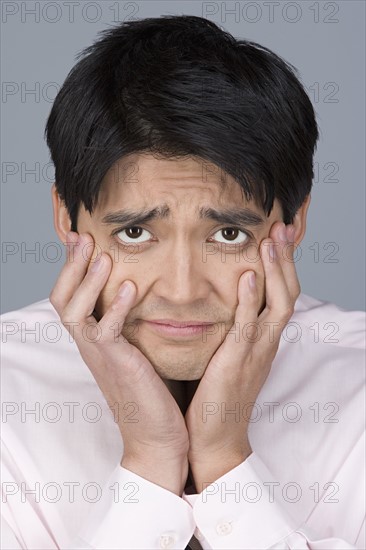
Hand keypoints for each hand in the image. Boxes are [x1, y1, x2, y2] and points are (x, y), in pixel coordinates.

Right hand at [49, 232, 188, 494]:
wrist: (156, 437)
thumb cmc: (151, 391)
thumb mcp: (136, 350)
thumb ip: (132, 324)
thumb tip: (142, 294)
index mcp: (93, 339)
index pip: (70, 296)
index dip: (72, 267)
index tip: (82, 238)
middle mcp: (89, 345)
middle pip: (62, 299)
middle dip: (71, 266)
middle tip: (82, 236)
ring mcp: (100, 356)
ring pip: (75, 312)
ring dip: (87, 281)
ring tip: (102, 255)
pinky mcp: (118, 365)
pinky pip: (107, 333)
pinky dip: (115, 309)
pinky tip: (129, 287)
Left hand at [185, 222, 299, 490]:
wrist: (215, 435)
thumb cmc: (219, 393)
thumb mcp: (231, 353)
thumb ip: (233, 327)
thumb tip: (225, 301)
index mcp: (264, 337)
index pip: (282, 292)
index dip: (283, 263)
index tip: (278, 233)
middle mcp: (267, 340)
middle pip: (288, 291)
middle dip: (286, 258)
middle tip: (283, 225)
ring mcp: (256, 351)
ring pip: (277, 304)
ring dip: (276, 271)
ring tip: (271, 239)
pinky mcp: (237, 362)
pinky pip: (248, 327)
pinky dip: (249, 301)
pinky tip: (247, 276)